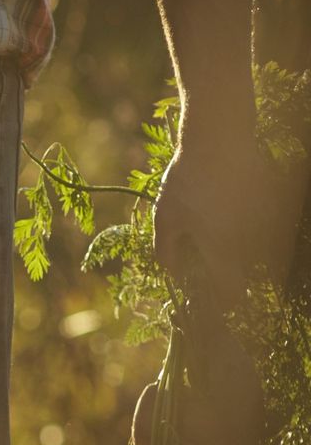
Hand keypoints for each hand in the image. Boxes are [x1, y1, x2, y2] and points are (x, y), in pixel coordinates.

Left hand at [152, 118, 283, 308]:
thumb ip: (167, 251)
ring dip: (248, 256)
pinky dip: (257, 234)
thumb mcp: (166, 216)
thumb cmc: (187, 180)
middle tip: (215, 268)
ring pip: (264, 254)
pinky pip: (271, 232)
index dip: (224, 303)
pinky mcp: (279, 207)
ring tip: (224, 238)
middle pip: (251, 275)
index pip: (232, 293)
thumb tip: (173, 275)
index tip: (215, 303)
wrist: (220, 140)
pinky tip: (236, 216)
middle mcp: (252, 241)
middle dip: (235, 278)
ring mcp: (269, 224)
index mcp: (222, 249)